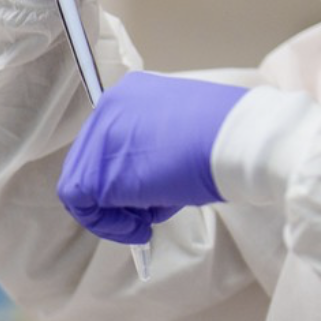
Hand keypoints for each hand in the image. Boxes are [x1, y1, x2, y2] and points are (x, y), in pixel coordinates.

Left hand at [56, 71, 248, 242]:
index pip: (106, 142)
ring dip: (112, 213)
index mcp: (130, 93)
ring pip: (81, 186)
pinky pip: (83, 206)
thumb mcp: (183, 128)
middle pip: (88, 163)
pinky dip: (108, 224)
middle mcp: (108, 109)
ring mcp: (99, 140)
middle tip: (142, 215)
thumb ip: (154, 145)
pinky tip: (140, 227)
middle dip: (112, 197)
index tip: (143, 195)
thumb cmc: (227, 136)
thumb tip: (144, 177)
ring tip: (147, 221)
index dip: (120, 175)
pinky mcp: (99, 174)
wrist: (239, 140)